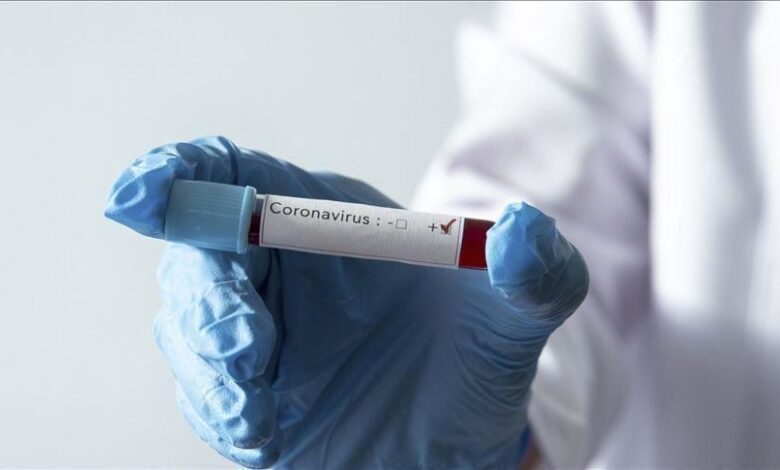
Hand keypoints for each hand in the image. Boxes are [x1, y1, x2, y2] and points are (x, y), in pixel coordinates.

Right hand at [105, 136, 587, 467]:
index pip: (236, 175)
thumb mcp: (524, 309)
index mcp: (328, 220)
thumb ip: (536, 271)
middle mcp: (279, 270)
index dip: (181, 174)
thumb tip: (523, 233)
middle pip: (197, 254)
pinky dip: (220, 410)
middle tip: (245, 343)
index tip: (142, 195)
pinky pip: (206, 395)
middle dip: (205, 295)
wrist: (468, 434)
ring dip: (209, 364)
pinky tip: (260, 431)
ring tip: (255, 407)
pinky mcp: (249, 398)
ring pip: (188, 329)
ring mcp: (259, 336)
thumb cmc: (482, 351)